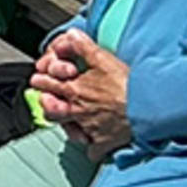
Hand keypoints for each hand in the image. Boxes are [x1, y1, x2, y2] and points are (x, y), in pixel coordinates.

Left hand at [32, 29, 127, 152]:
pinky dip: (92, 149)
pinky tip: (93, 144)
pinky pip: (93, 151)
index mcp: (75, 89)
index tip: (38, 79)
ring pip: (68, 130)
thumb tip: (70, 35)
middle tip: (47, 99)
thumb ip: (83, 45)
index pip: (47, 84)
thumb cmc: (127, 84)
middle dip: (47, 102)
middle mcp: (78, 110)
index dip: (41, 80)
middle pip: (51, 109)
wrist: (148, 107)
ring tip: (67, 121)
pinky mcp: (104, 142)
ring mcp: (89, 127)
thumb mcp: (103, 58)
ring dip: (66, 126)